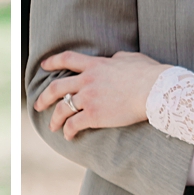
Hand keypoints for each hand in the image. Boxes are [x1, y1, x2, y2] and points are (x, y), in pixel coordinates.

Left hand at [34, 49, 167, 140]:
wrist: (154, 90)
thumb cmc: (148, 74)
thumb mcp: (130, 58)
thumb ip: (118, 58)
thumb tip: (115, 59)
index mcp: (95, 64)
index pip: (67, 59)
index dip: (52, 61)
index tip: (43, 65)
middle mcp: (87, 80)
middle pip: (56, 87)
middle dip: (44, 97)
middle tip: (39, 105)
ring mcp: (88, 98)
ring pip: (62, 108)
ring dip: (55, 119)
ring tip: (52, 126)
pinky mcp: (93, 115)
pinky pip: (73, 124)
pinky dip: (68, 131)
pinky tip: (69, 136)